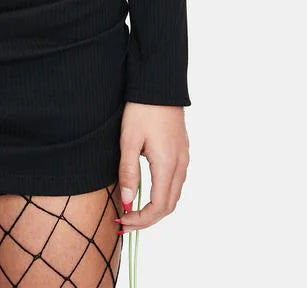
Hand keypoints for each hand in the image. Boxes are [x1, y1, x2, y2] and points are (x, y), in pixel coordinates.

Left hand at [116, 102, 189, 230]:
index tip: (122, 221)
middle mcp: (180, 165)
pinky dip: (161, 194)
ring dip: (155, 208)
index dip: (141, 220)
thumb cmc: (141, 109)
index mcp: (168, 165)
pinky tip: (145, 190)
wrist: (159, 84)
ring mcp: (184, 158)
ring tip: (132, 210)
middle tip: (125, 222)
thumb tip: (128, 203)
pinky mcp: (182, 151)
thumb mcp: (129, 140)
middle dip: (147, 219)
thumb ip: (128, 172)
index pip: (159, 207)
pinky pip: (175, 181)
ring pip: (173, 195)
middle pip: (169, 206)